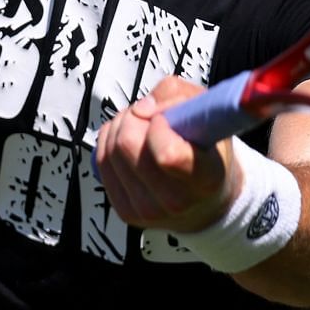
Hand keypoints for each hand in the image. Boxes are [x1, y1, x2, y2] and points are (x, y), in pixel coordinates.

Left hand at [93, 75, 238, 233]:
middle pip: (127, 144)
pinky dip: (109, 143)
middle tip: (149, 117)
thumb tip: (141, 109)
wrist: (206, 199)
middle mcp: (177, 201)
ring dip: (120, 127)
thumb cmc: (208, 151)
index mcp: (206, 177)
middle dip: (133, 117)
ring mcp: (149, 210)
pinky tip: (127, 142)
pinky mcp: (127, 212)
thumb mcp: (207, 113)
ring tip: (140, 127)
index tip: (166, 118)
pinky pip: (101, 162)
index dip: (158, 125)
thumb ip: (178, 97)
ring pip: (110, 151)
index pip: (167, 154)